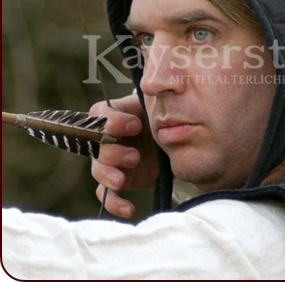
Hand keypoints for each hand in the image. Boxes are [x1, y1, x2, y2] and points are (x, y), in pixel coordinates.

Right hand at [90, 94, 157, 217]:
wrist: (179, 143)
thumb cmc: (167, 119)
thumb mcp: (160, 110)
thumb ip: (152, 104)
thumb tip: (158, 87)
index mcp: (117, 114)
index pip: (99, 114)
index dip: (112, 121)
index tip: (135, 126)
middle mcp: (109, 137)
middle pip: (95, 145)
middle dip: (111, 152)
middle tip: (133, 156)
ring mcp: (112, 160)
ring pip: (97, 169)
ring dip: (107, 175)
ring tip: (122, 179)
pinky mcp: (119, 180)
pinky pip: (107, 194)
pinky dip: (114, 203)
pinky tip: (129, 208)